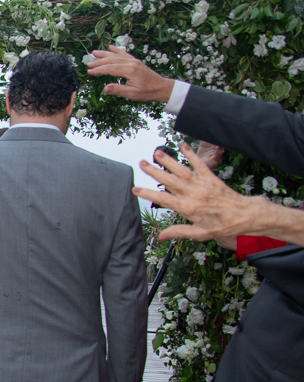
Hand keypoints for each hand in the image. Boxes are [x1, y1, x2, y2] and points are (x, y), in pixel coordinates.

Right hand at [87, 46, 174, 102]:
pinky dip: (117, 50)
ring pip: (116, 55)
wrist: (161, 87)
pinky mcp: (135, 61)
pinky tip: (111, 47)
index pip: (110, 68)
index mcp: (130, 70)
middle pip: (111, 60)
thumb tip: (105, 88)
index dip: (98, 70)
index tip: (89, 72)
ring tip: (94, 52)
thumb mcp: (132, 94)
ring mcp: (133, 61)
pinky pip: (124, 53)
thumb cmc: (147, 92)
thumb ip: (118, 90)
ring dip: (105, 54)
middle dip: (99, 62)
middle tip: (88, 64)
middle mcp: (131, 63)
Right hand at [135, 144, 260, 241]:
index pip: (164, 199)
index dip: (148, 194)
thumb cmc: (223, 225)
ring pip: (182, 171)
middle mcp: (193, 194)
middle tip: (142, 163)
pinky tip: (184, 145)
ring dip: (169, 161)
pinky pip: (200, 164)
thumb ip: (179, 232)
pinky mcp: (211, 178)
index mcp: (188, 208)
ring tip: (157, 152)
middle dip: (155, 172)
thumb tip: (161, 236)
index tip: (135, 189)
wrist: (246, 215)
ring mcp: (202, 184)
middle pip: (170, 181)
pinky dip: (192, 154)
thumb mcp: (200, 233)